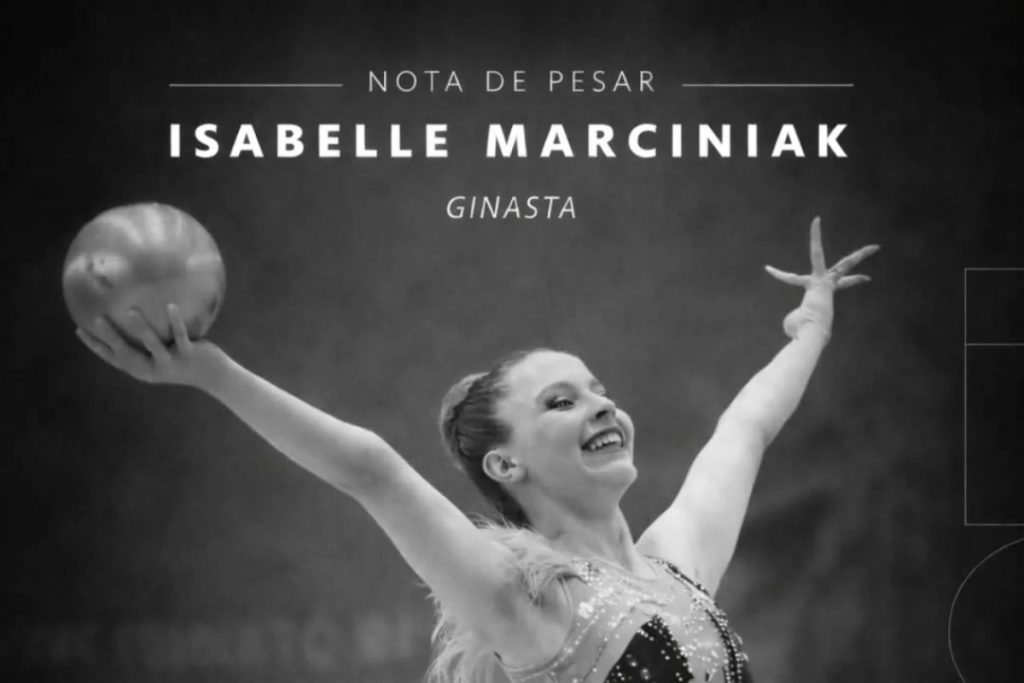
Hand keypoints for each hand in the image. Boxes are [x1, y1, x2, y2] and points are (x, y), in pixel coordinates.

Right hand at [75, 304, 225, 389]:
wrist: (214, 376)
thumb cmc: (186, 361)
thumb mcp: (165, 354)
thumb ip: (149, 342)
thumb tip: (134, 317)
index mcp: (143, 369)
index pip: (113, 358)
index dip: (95, 346)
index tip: (78, 330)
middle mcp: (152, 369)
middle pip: (127, 353)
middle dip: (110, 337)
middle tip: (97, 319)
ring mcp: (170, 363)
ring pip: (153, 345)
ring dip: (141, 329)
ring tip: (129, 311)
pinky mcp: (188, 356)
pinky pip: (180, 336)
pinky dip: (175, 322)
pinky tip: (171, 305)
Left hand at [765, 216, 878, 339]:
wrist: (812, 335)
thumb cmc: (804, 334)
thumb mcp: (800, 326)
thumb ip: (796, 321)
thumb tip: (792, 326)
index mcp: (826, 294)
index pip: (844, 283)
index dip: (855, 280)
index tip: (868, 278)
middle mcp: (827, 286)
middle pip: (844, 267)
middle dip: (858, 257)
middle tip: (875, 247)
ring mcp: (821, 282)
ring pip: (818, 255)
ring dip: (815, 238)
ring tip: (815, 221)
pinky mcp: (813, 283)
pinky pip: (792, 277)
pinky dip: (780, 275)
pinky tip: (772, 264)